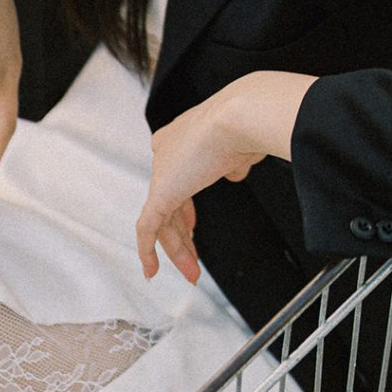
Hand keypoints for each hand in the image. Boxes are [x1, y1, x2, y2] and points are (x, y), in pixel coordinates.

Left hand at [137, 73, 313, 284]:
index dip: (184, 208)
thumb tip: (234, 170)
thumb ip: (232, 161)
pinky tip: (151, 270)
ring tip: (192, 273)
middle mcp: (166, 152)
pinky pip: (147, 227)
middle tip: (193, 262)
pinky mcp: (160, 192)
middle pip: (170, 203)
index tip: (193, 228)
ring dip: (178, 250)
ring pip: (162, 220)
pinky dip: (148, 251)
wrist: (238, 118)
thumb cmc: (244, 125)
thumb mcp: (240, 146)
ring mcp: (162, 171)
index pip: (177, 177)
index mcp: (181, 136)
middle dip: (182, 236)